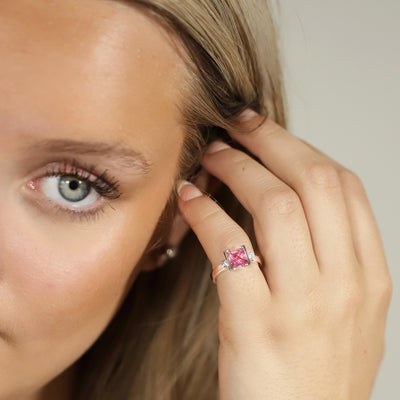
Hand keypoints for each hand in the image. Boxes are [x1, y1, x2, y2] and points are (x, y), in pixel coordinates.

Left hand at [176, 109, 392, 399]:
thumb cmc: (318, 374)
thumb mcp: (346, 313)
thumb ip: (330, 258)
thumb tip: (291, 199)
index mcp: (369, 276)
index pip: (344, 186)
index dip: (302, 148)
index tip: (267, 132)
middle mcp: (344, 282)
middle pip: (313, 180)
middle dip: (270, 142)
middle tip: (236, 126)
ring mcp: (304, 303)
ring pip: (276, 204)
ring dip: (237, 169)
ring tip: (211, 155)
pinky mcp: (258, 323)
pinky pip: (231, 247)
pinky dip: (207, 214)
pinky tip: (190, 198)